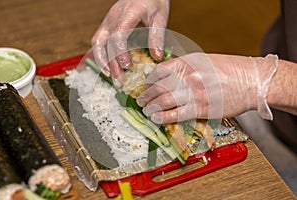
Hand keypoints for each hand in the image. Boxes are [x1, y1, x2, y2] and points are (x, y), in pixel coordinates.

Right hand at [91, 0, 169, 86]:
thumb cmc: (154, 0)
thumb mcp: (160, 16)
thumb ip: (157, 36)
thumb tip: (157, 57)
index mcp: (128, 13)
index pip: (118, 34)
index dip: (120, 52)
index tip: (127, 66)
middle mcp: (114, 16)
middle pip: (106, 42)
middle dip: (111, 64)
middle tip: (119, 81)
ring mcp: (108, 19)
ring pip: (97, 42)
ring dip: (102, 61)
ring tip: (110, 76)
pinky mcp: (107, 23)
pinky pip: (98, 40)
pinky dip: (100, 55)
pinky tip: (107, 66)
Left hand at [137, 53, 277, 123]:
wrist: (252, 82)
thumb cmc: (231, 71)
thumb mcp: (204, 61)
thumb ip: (185, 68)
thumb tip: (168, 78)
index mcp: (189, 62)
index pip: (160, 70)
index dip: (149, 79)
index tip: (146, 85)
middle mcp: (189, 76)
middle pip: (159, 86)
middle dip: (146, 95)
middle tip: (140, 100)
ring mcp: (194, 93)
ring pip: (164, 101)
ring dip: (151, 106)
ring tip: (146, 110)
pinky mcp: (201, 108)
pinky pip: (177, 114)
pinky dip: (163, 117)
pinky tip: (156, 118)